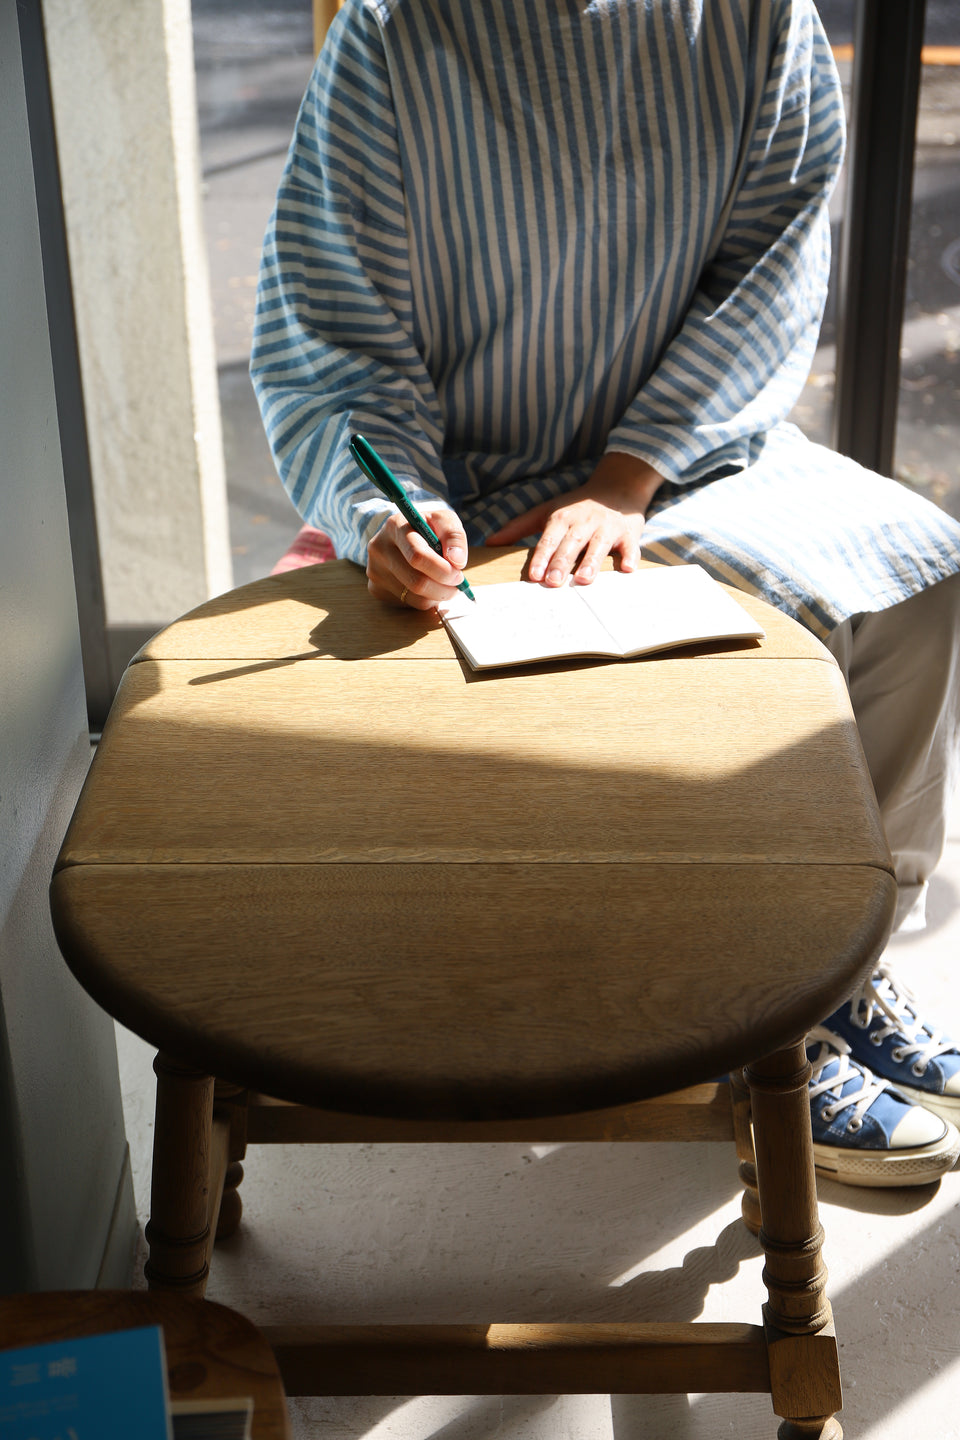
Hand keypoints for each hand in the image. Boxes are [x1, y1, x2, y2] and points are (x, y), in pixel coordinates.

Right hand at [367, 504, 468, 608]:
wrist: (402, 535)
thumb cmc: (426, 528)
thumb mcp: (443, 520)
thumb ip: (454, 535)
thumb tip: (457, 560)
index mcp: (395, 526)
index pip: (417, 556)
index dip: (442, 570)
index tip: (458, 573)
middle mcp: (379, 548)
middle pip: (416, 582)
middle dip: (444, 587)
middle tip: (457, 584)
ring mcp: (374, 570)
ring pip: (413, 597)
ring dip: (437, 596)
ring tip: (445, 585)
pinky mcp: (376, 588)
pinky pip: (407, 604)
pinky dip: (425, 600)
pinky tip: (428, 587)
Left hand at [485, 452, 664, 585]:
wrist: (617, 488)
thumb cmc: (576, 506)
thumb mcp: (546, 511)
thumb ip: (518, 527)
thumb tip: (489, 543)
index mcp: (562, 518)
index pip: (549, 539)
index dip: (542, 557)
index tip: (534, 575)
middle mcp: (584, 522)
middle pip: (571, 545)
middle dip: (561, 563)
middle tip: (553, 583)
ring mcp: (607, 528)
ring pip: (598, 547)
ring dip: (591, 563)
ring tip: (582, 580)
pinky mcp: (629, 533)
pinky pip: (630, 546)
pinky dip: (630, 557)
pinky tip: (628, 569)